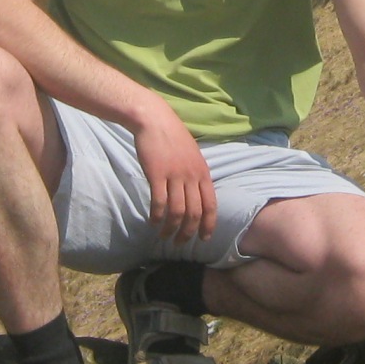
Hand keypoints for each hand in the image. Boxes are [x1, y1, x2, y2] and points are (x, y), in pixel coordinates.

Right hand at [132, 107, 216, 246]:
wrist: (155, 120)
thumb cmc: (172, 137)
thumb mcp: (193, 155)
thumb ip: (196, 175)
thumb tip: (197, 195)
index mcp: (203, 172)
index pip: (211, 205)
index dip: (208, 225)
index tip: (204, 239)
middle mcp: (192, 176)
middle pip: (194, 213)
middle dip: (189, 232)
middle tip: (180, 243)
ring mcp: (175, 175)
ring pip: (177, 211)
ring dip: (171, 228)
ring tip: (164, 236)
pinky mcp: (157, 174)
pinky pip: (160, 202)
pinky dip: (157, 216)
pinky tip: (153, 221)